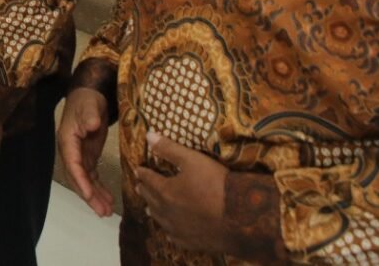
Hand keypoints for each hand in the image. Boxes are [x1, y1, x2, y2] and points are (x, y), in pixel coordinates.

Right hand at [57, 88, 115, 216]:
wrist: (89, 94)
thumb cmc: (88, 100)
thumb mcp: (89, 106)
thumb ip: (89, 116)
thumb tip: (92, 125)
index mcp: (68, 141)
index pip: (73, 165)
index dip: (81, 182)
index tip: (89, 196)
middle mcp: (71, 152)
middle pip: (78, 178)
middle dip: (89, 195)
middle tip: (101, 211)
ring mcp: (80, 155)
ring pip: (85, 180)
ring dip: (95, 196)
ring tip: (106, 211)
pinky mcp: (89, 155)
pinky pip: (92, 176)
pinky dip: (99, 188)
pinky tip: (107, 199)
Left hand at [134, 133, 229, 254]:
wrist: (241, 217)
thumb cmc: (216, 184)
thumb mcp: (192, 160)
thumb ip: (169, 149)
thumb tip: (148, 135)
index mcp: (165, 191)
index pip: (148, 180)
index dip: (143, 173)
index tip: (137, 169)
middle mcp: (167, 212)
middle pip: (151, 199)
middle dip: (145, 191)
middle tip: (139, 186)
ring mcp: (179, 230)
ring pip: (160, 219)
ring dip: (154, 211)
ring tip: (149, 207)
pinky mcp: (191, 243)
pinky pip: (174, 238)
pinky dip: (169, 232)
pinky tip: (169, 233)